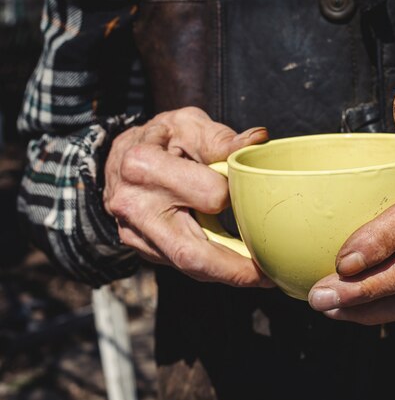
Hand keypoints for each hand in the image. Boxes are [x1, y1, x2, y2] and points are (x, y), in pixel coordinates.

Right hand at [104, 107, 273, 286]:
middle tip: (269, 274)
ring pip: (188, 266)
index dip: (234, 193)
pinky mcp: (142, 248)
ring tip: (260, 274)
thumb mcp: (189, 125)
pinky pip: (182, 264)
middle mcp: (134, 206)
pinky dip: (211, 266)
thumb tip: (258, 140)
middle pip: (191, 253)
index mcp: (144, 166)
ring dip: (227, 273)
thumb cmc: (160, 138)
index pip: (209, 195)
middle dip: (235, 270)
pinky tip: (234, 264)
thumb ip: (222, 139)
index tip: (246, 190)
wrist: (120, 156)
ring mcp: (135, 233)